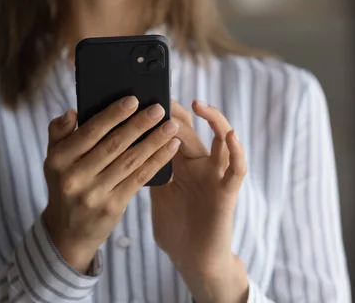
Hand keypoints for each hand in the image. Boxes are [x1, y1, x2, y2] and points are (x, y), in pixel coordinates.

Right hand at [42, 97, 180, 272]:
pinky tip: (170, 148)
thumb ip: (58, 131)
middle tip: (158, 109)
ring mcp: (94, 194)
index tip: (133, 100)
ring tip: (170, 126)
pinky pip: (139, 178)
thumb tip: (73, 111)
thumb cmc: (65, 184)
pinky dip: (156, 161)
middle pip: (113, 145)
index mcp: (58, 160)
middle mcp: (74, 177)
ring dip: (153, 141)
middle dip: (139, 125)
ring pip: (129, 161)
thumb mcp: (53, 159)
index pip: (90, 132)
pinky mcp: (112, 207)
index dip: (113, 115)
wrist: (67, 232)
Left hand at [150, 100, 248, 302]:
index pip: (170, 131)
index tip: (144, 96)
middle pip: (189, 131)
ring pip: (220, 141)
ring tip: (198, 105)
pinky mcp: (227, 192)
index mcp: (179, 164)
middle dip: (177, 112)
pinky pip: (236, 168)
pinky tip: (230, 135)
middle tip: (162, 95)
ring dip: (213, 120)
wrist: (192, 259)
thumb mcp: (156, 192)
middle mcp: (198, 165)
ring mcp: (215, 176)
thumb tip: (119, 147)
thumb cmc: (174, 227)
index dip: (160, 115)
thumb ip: (146, 169)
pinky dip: (236, 151)